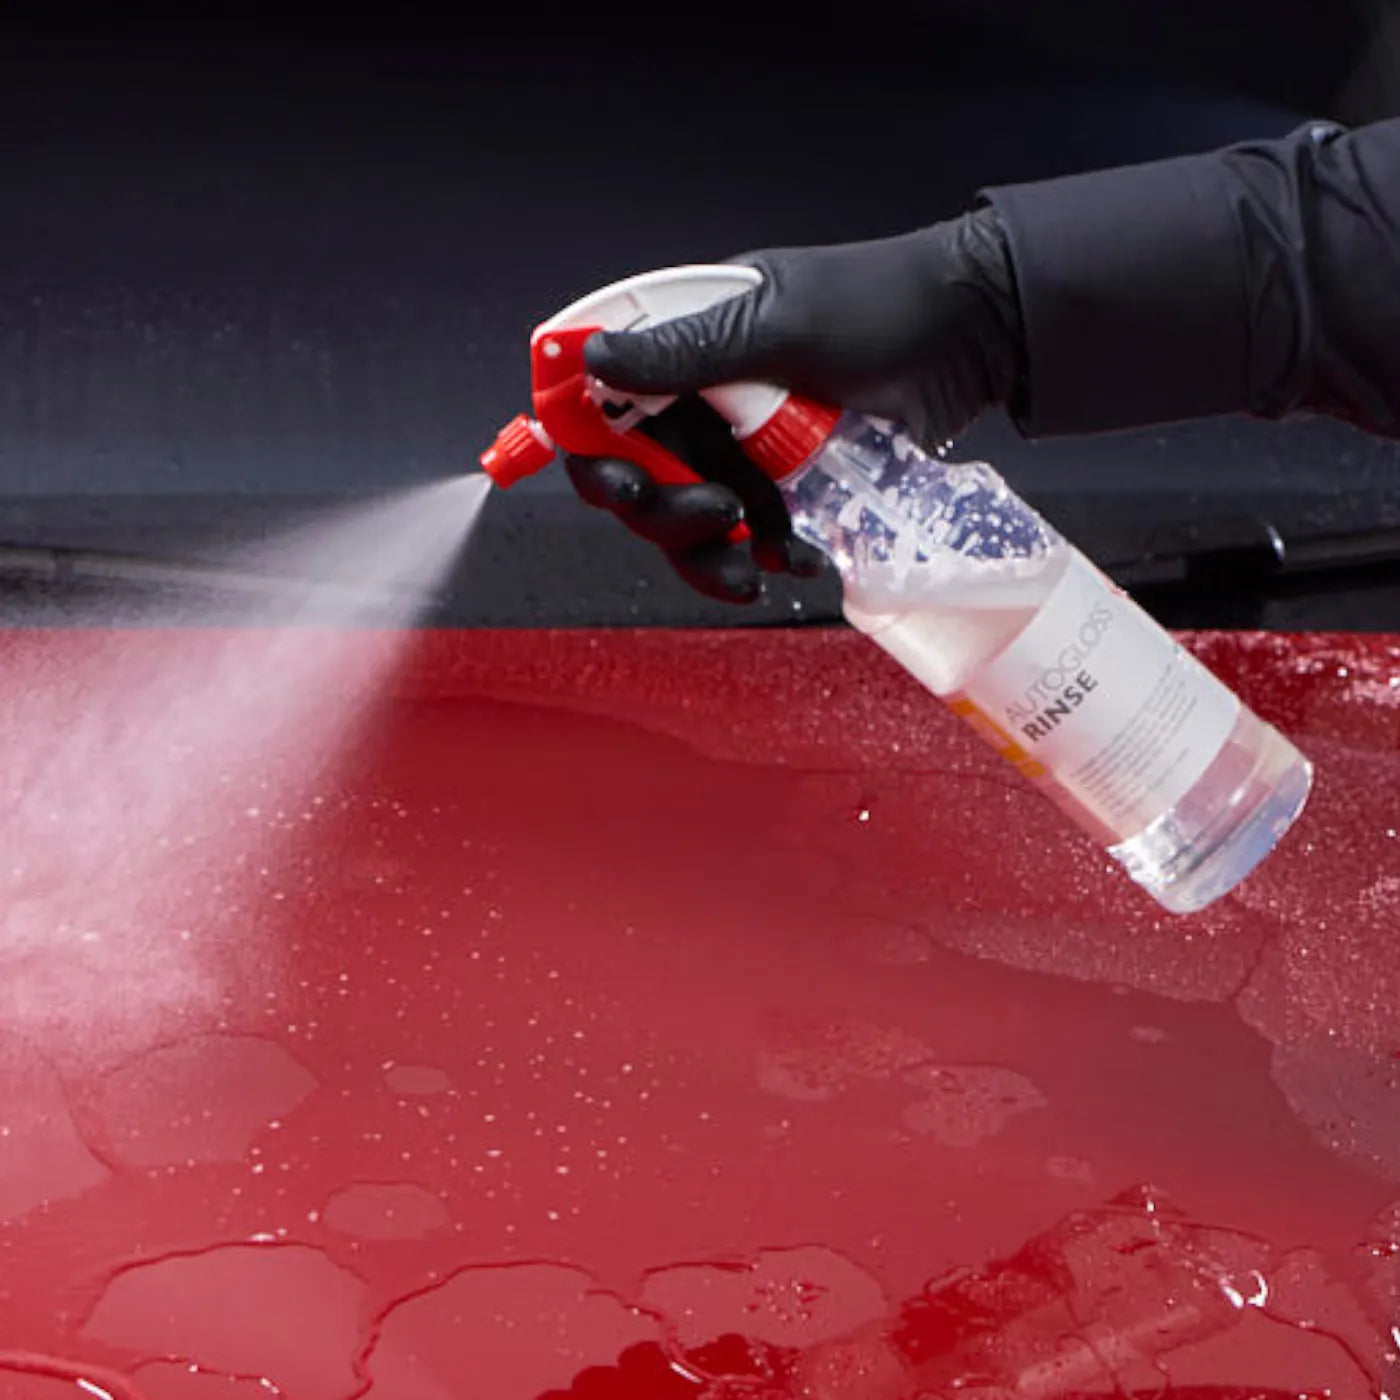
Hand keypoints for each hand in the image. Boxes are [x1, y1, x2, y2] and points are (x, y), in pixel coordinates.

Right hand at [566, 206, 1025, 601]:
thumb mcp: (780, 324)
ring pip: (686, 517)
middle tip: (713, 513)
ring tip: (752, 560)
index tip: (615, 484)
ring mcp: (740, 446)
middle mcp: (701, 399)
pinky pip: (746, 536)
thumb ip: (687, 350)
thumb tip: (596, 358)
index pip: (601, 397)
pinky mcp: (781, 484)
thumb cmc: (881, 307)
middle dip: (661, 508)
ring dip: (706, 551)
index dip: (588, 443)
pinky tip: (796, 559)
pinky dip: (763, 557)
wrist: (974, 340)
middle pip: (636, 473)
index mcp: (686, 345)